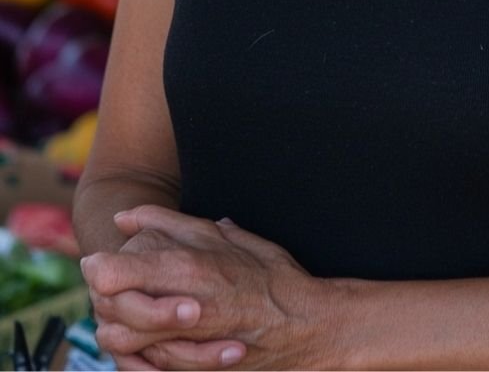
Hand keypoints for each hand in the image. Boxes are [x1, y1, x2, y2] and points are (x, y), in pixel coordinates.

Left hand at [81, 205, 337, 369]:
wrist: (308, 327)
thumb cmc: (273, 277)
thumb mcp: (228, 238)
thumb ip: (176, 224)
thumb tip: (129, 216)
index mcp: (194, 269)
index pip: (121, 272)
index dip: (100, 268)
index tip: (96, 263)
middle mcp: (186, 308)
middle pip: (116, 308)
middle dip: (103, 298)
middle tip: (102, 287)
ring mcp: (188, 346)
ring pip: (124, 342)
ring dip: (114, 328)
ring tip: (117, 314)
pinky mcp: (194, 370)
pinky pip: (147, 367)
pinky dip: (134, 356)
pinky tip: (139, 342)